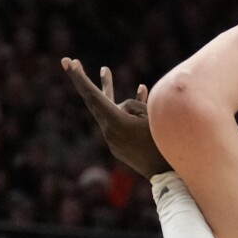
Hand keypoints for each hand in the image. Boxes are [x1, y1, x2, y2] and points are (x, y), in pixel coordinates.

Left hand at [62, 58, 169, 178]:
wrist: (168, 176)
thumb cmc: (165, 145)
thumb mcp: (154, 118)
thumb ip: (136, 106)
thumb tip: (125, 107)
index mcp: (116, 122)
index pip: (93, 96)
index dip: (80, 78)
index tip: (69, 62)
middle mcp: (109, 130)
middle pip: (94, 100)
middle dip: (82, 80)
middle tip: (69, 61)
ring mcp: (113, 139)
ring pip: (111, 109)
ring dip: (115, 94)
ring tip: (104, 69)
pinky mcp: (119, 145)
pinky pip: (118, 120)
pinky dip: (123, 109)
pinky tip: (134, 91)